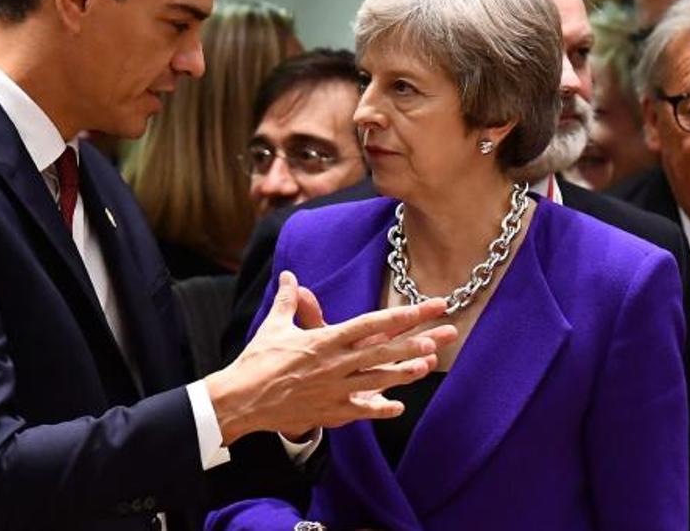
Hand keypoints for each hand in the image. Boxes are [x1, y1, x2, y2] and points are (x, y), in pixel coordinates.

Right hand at [205, 271, 456, 444]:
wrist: (241, 401)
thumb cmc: (257, 361)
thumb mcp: (274, 326)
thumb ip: (289, 301)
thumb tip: (290, 276)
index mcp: (325, 340)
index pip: (373, 323)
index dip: (404, 314)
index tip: (430, 306)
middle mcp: (336, 364)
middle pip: (386, 351)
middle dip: (419, 340)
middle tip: (448, 332)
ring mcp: (336, 390)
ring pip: (380, 380)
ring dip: (407, 372)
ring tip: (430, 363)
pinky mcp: (330, 412)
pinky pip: (361, 410)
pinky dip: (380, 407)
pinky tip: (398, 406)